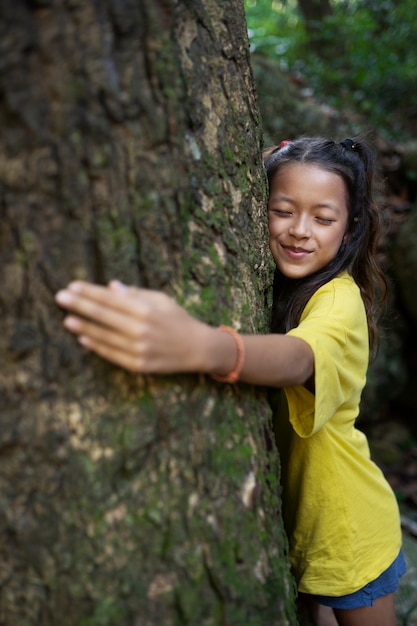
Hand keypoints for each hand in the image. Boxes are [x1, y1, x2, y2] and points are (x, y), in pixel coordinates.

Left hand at [55, 280, 210, 373]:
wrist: (198, 349)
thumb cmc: (179, 320)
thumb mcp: (161, 300)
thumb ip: (136, 294)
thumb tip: (111, 287)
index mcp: (146, 309)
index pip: (111, 299)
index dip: (90, 292)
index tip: (72, 286)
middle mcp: (141, 329)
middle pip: (104, 316)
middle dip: (80, 305)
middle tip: (60, 298)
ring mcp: (139, 348)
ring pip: (105, 336)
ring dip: (84, 328)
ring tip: (67, 320)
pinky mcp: (139, 364)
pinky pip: (113, 354)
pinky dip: (97, 347)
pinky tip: (83, 339)